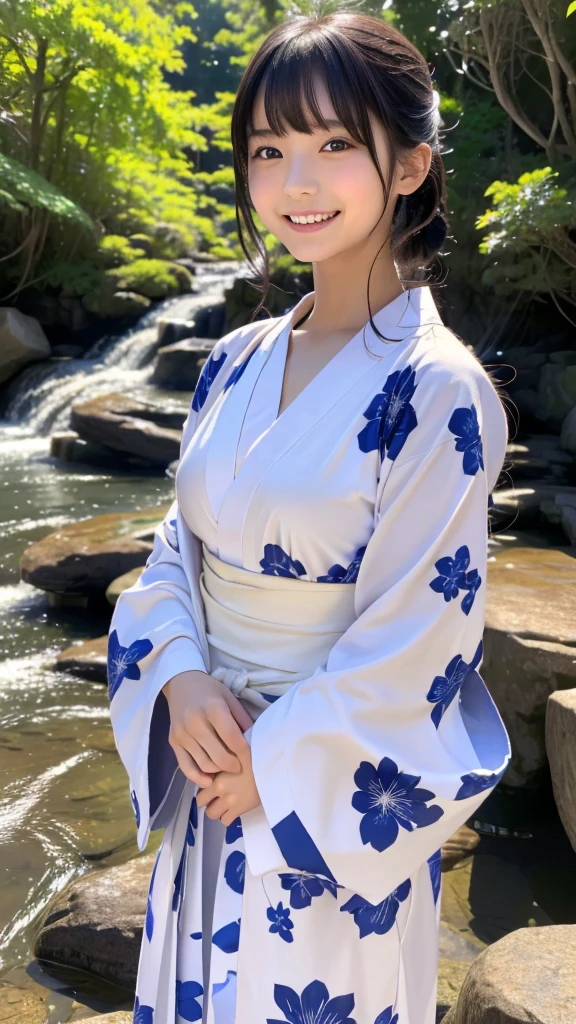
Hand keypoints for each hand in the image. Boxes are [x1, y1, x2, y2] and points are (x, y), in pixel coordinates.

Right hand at [162, 670, 252, 788]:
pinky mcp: (173, 742)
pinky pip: (186, 767)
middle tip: (242, 767)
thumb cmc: (209, 690)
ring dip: (219, 772)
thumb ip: (242, 719)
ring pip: (204, 765)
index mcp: (213, 708)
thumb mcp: (229, 698)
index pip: (232, 738)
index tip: (253, 757)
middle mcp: (195, 722)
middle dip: (234, 766)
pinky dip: (198, 777)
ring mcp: (182, 734)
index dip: (245, 752)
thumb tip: (255, 741)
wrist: (180, 682)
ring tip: (228, 769)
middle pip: (219, 756)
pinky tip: (209, 780)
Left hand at [196, 742, 260, 824]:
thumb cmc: (257, 754)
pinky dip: (227, 817)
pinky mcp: (240, 810)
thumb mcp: (238, 748)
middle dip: (207, 798)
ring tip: (224, 803)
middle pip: (202, 801)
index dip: (203, 783)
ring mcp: (229, 801)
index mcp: (217, 772)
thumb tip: (219, 748)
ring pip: (212, 814)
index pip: (199, 783)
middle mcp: (220, 788)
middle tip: (215, 794)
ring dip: (216, 809)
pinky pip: (225, 821)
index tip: (210, 781)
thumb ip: (225, 752)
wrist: (274, 767)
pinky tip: (233, 809)